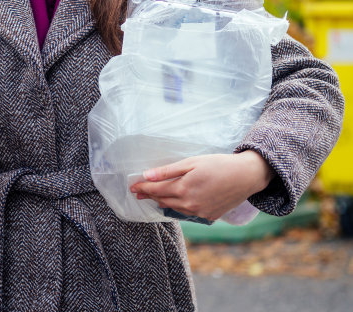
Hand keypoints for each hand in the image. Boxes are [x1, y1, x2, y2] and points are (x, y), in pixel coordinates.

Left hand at [129, 151, 273, 220]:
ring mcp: (200, 212)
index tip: (132, 187)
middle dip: (150, 195)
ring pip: (175, 208)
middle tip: (138, 193)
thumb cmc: (219, 164)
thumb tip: (147, 175)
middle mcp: (189, 204)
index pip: (156, 189)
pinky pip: (188, 212)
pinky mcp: (209, 216)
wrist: (247, 176)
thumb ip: (168, 171)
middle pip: (163, 200)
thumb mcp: (192, 163)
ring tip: (154, 197)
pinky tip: (176, 202)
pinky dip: (179, 207)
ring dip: (163, 202)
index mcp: (183, 189)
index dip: (143, 188)